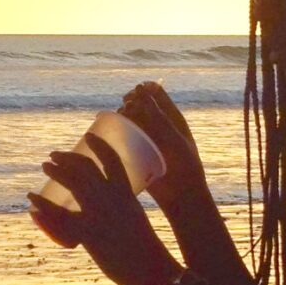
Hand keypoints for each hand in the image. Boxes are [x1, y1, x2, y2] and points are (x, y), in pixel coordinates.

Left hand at [28, 135, 179, 284]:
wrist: (155, 273)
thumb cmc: (150, 253)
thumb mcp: (137, 223)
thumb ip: (123, 213)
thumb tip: (110, 213)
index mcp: (128, 195)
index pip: (113, 160)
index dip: (99, 145)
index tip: (88, 136)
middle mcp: (112, 200)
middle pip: (86, 168)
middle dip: (68, 158)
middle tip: (54, 155)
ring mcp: (99, 216)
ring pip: (73, 184)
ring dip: (56, 172)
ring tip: (45, 166)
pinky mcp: (88, 235)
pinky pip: (60, 217)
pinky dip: (43, 206)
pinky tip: (32, 200)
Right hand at [119, 82, 206, 209]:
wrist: (180, 196)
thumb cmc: (183, 167)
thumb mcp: (173, 139)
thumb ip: (158, 116)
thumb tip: (141, 88)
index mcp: (171, 116)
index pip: (154, 92)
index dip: (142, 90)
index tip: (134, 97)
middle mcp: (158, 123)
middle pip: (138, 103)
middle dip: (128, 103)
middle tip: (125, 112)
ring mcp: (146, 137)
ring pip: (129, 119)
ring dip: (120, 116)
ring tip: (116, 122)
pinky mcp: (136, 151)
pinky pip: (123, 136)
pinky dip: (113, 131)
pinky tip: (102, 131)